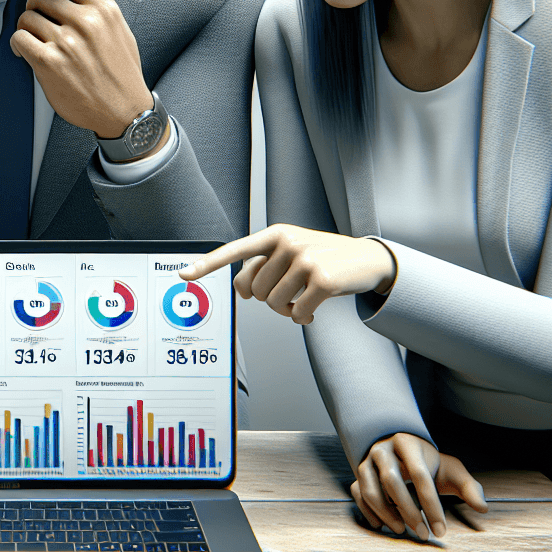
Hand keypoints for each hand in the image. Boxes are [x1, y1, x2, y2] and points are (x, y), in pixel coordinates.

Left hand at [14, 0, 155, 145]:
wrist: (125, 111)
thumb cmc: (121, 67)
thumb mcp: (118, 22)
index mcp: (103, 8)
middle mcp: (86, 22)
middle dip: (34, 7)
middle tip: (39, 21)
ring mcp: (67, 43)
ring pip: (27, 17)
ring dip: (26, 29)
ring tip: (36, 41)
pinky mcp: (50, 64)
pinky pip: (19, 39)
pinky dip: (18, 46)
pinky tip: (28, 53)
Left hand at [178, 224, 396, 323]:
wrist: (368, 260)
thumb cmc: (324, 259)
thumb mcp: (293, 254)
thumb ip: (266, 266)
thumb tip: (243, 290)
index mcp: (276, 234)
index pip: (235, 250)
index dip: (208, 264)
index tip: (184, 274)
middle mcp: (288, 242)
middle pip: (256, 291)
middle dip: (270, 300)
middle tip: (290, 294)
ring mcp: (306, 259)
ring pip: (275, 305)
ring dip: (288, 310)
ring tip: (304, 298)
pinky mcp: (324, 279)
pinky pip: (298, 314)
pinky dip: (304, 318)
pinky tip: (316, 309)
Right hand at [351, 432, 487, 538]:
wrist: (399, 448)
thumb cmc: (428, 463)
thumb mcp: (451, 469)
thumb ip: (469, 487)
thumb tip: (483, 508)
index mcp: (409, 444)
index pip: (420, 476)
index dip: (431, 505)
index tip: (441, 531)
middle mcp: (384, 450)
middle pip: (392, 482)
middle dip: (408, 512)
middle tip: (423, 535)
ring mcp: (367, 462)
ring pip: (371, 490)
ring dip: (386, 515)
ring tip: (402, 531)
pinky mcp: (358, 475)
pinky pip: (359, 495)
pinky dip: (369, 513)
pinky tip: (384, 526)